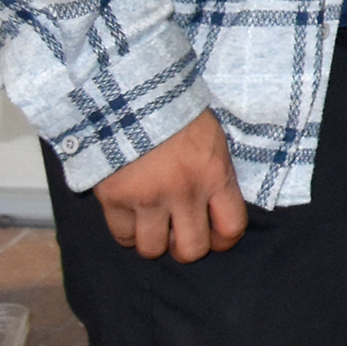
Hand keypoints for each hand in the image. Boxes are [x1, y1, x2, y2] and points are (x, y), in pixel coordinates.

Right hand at [91, 108, 247, 261]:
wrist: (133, 96)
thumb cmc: (179, 115)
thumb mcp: (213, 140)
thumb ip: (216, 175)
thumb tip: (219, 209)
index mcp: (214, 174)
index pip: (231, 227)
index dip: (224, 240)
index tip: (216, 237)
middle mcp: (184, 192)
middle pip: (191, 250)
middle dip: (187, 248)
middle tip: (181, 236)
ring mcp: (147, 198)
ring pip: (153, 249)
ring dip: (155, 241)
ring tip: (155, 225)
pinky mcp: (115, 199)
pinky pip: (123, 237)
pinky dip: (128, 232)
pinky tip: (133, 217)